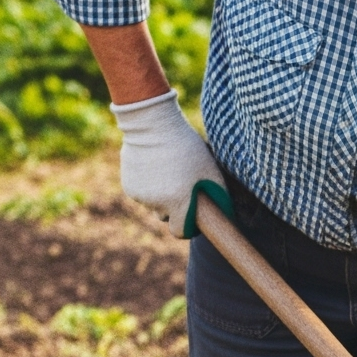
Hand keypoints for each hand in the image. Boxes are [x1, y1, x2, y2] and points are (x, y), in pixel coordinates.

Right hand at [110, 90, 225, 235]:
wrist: (151, 125)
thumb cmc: (186, 147)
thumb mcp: (210, 169)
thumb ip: (220, 195)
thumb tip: (228, 215)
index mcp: (177, 202)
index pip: (180, 232)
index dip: (187, 227)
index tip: (192, 217)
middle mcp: (156, 203)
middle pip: (166, 217)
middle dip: (173, 208)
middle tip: (180, 187)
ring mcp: (140, 195)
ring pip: (153, 204)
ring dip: (160, 195)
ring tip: (167, 171)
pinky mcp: (128, 185)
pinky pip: (141, 193)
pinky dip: (147, 186)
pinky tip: (153, 167)